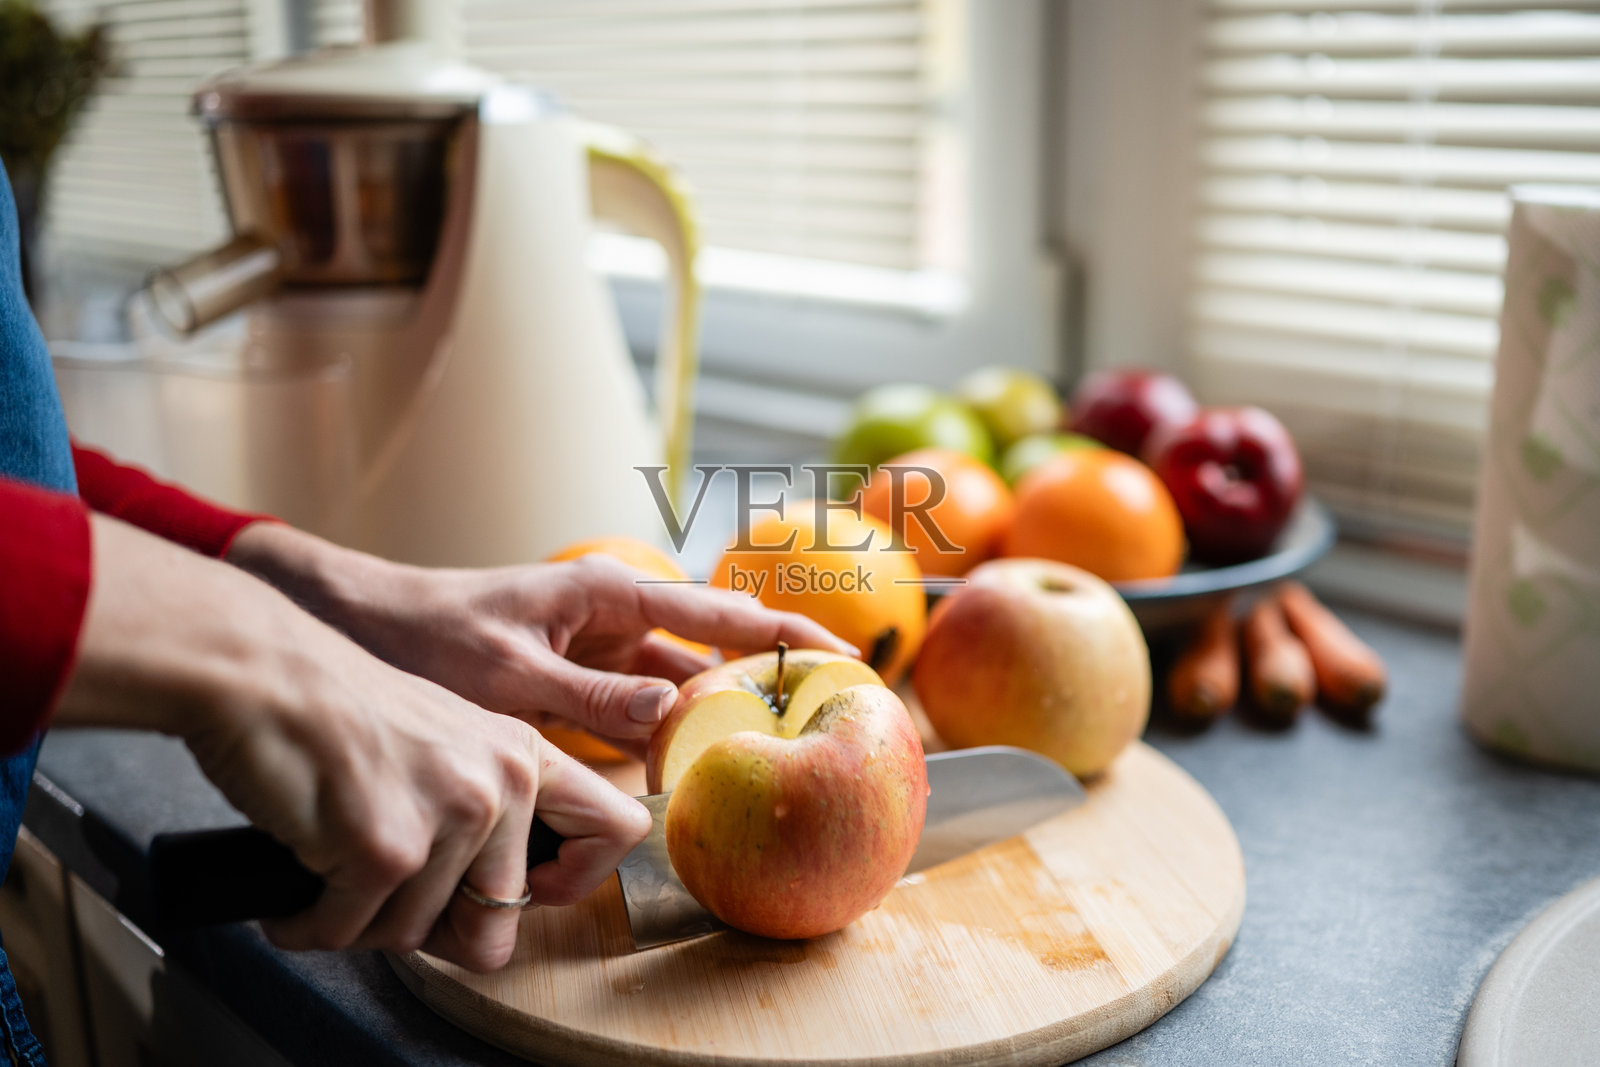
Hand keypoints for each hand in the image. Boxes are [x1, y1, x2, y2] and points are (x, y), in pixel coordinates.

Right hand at [57, 517, 649, 970]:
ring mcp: (449, 815)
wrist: (262, 671)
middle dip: (429, 932)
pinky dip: (309, 925)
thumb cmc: (336, 707)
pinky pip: (347, 932)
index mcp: (525, 754)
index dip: (573, 881)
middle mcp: (501, 783)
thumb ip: (488, 806)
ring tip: (328, 873)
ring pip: (412, 936)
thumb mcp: (448, 737)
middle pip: (497, 926)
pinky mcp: (386, 847)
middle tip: (384, 897)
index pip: (615, 829)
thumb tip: (493, 907)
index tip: (523, 889)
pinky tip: (295, 892)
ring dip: (358, 922)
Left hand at [227, 525, 855, 757]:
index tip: (843, 657)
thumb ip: (592, 696)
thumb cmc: (427, 630)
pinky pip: (637, 711)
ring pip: (678, 686)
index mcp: (609, 593)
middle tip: (824, 712)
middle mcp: (614, 617)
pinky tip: (688, 765)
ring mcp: (597, 650)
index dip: (785, 633)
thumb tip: (675, 713)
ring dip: (714, 714)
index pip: (719, 611)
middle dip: (765, 677)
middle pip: (711, 649)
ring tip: (769, 746)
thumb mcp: (508, 672)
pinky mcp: (575, 682)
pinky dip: (665, 735)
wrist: (357, 624)